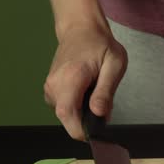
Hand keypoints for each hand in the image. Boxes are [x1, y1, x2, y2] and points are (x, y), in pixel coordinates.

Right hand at [44, 22, 127, 140]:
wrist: (80, 30)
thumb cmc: (100, 45)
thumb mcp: (114, 64)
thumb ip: (106, 91)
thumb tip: (99, 114)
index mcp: (71, 77)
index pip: (68, 114)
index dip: (80, 130)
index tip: (96, 134)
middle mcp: (55, 84)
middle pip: (67, 118)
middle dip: (86, 120)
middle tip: (102, 104)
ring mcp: (50, 87)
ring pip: (66, 115)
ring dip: (82, 112)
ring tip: (94, 91)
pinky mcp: (50, 90)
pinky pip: (63, 108)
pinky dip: (76, 106)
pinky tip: (85, 91)